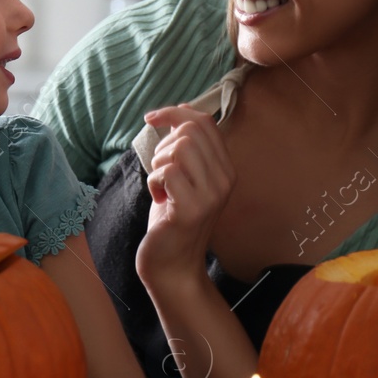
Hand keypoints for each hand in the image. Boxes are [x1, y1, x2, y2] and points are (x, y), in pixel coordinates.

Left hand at [135, 104, 235, 290]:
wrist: (172, 266)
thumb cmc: (171, 220)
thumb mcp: (184, 179)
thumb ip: (186, 150)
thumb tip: (179, 111)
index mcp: (225, 168)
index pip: (204, 122)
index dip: (175, 112)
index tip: (152, 119)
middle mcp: (225, 179)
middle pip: (190, 130)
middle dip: (163, 144)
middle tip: (160, 172)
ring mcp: (211, 195)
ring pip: (179, 148)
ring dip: (158, 163)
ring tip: (161, 186)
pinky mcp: (192, 209)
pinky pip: (167, 172)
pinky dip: (153, 181)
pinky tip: (159, 199)